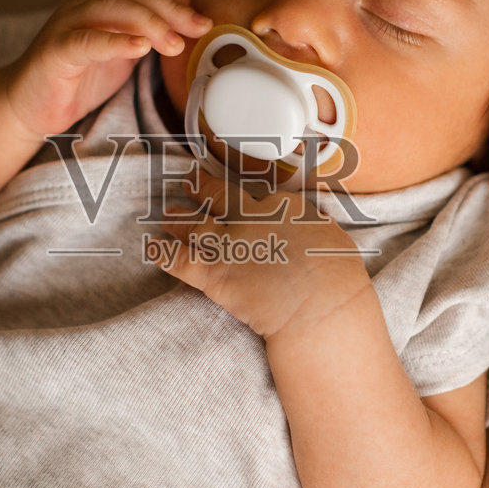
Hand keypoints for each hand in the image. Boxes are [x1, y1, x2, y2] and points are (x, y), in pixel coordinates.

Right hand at [4, 0, 210, 138]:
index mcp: (102, 4)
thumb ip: (147, 39)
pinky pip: (86, 41)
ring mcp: (67, 25)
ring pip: (112, 8)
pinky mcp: (54, 52)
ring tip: (175, 43)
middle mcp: (84, 6)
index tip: (201, 17)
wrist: (29, 107)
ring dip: (150, 23)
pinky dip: (114, 41)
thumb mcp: (121, 56)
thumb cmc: (77, 81)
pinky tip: (140, 48)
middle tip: (200, 28)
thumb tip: (190, 35)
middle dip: (171, 9)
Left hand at [154, 177, 370, 339]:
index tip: (242, 198)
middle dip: (203, 188)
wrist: (320, 306)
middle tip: (189, 181)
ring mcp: (229, 243)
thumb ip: (316, 226)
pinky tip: (150, 248)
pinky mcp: (212, 272)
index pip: (260, 197)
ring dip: (178, 219)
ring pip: (194, 224)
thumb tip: (314, 221)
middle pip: (219, 197)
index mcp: (284, 206)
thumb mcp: (334, 240)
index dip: (248, 198)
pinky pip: (177, 259)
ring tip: (167, 215)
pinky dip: (161, 253)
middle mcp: (252, 217)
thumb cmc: (337, 280)